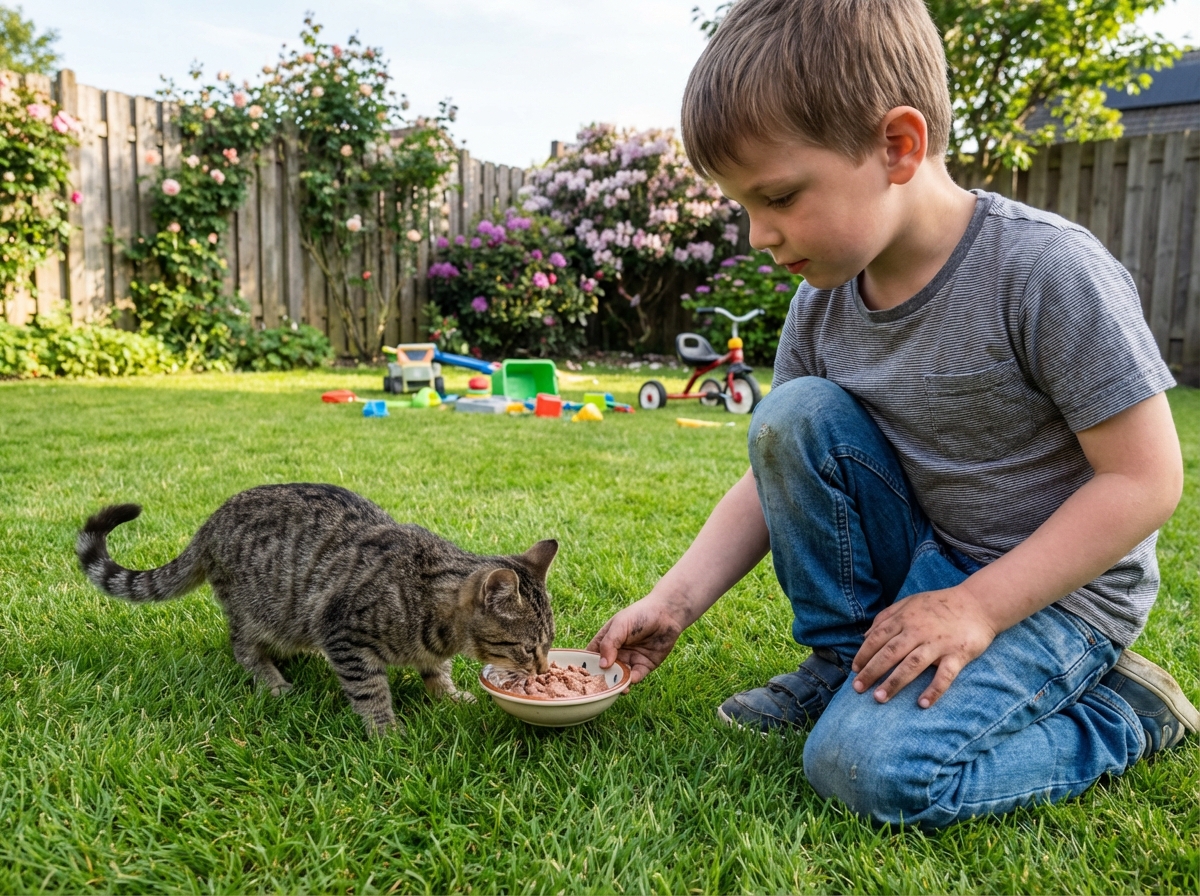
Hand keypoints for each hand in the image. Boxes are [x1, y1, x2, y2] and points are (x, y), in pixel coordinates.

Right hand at [586, 595, 687, 687]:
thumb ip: (609, 643)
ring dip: (617, 684)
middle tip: (600, 688)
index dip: (586, 666)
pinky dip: (632, 680)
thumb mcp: (620, 625)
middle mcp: (616, 652)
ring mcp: (630, 660)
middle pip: (605, 670)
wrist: (666, 614)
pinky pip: (636, 677)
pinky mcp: (644, 666)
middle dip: (602, 679)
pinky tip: (631, 680)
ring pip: (620, 677)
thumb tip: (602, 665)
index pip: (591, 656)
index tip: (582, 677)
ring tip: (616, 689)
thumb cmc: (640, 614)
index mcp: (606, 641)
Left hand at [851, 585, 996, 707]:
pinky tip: (922, 704)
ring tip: (879, 697)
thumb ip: (887, 616)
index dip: (864, 654)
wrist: (978, 603)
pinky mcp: (957, 654)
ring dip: (894, 682)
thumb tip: (866, 635)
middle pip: (890, 653)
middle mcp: (918, 630)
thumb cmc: (940, 605)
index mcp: (905, 618)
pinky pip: (944, 675)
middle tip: (858, 688)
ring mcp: (938, 643)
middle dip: (871, 671)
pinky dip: (934, 690)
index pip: (878, 637)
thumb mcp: (910, 602)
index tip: (854, 670)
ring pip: (911, 665)